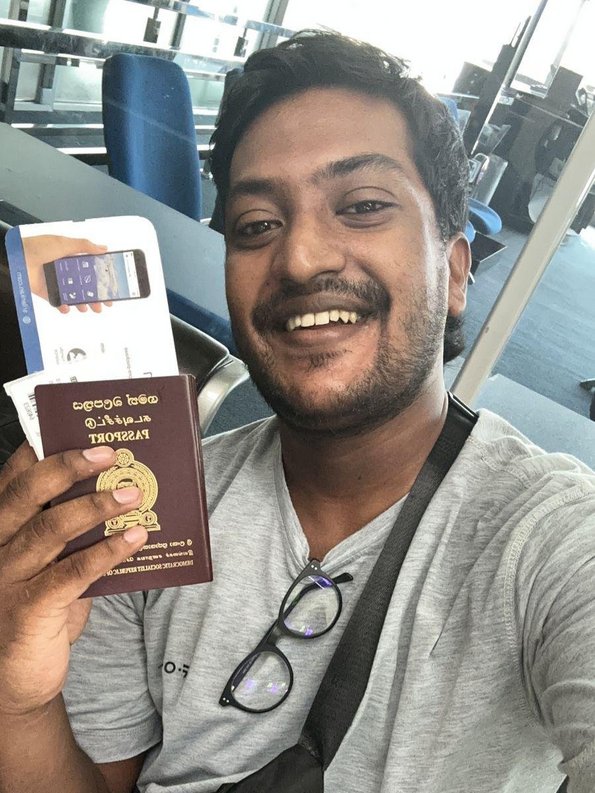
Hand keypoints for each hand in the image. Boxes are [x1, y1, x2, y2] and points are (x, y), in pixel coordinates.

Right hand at [0, 443, 147, 716]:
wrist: (14, 682)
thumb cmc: (37, 611)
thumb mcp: (47, 564)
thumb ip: (68, 534)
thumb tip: (118, 493)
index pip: (12, 480)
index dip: (38, 451)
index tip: (73, 428)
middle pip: (26, 495)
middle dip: (68, 467)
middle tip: (107, 453)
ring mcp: (7, 579)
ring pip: (50, 530)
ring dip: (96, 507)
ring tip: (133, 493)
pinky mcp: (28, 610)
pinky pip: (71, 573)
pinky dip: (107, 552)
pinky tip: (136, 537)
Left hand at [22, 235, 111, 313]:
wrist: (17, 257)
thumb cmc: (38, 246)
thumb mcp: (64, 243)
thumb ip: (84, 246)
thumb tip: (103, 248)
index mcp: (71, 259)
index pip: (90, 270)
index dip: (101, 279)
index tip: (110, 287)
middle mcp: (65, 271)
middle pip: (85, 286)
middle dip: (95, 296)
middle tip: (103, 304)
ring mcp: (57, 282)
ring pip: (74, 296)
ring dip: (82, 303)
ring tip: (88, 308)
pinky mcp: (47, 292)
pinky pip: (58, 302)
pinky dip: (64, 307)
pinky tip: (68, 307)